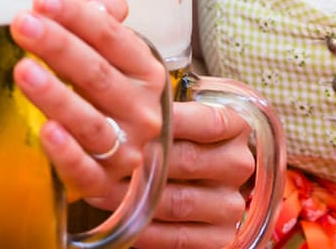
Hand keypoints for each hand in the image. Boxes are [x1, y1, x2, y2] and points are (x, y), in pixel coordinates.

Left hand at [10, 0, 165, 199]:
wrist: (111, 148)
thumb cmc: (102, 88)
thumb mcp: (107, 50)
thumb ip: (101, 17)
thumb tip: (103, 4)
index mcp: (145, 71)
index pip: (112, 38)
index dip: (77, 17)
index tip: (43, 0)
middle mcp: (141, 110)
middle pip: (98, 75)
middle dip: (58, 47)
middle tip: (24, 24)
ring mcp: (125, 149)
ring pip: (90, 122)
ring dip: (55, 96)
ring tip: (23, 70)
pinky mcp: (101, 181)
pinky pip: (84, 170)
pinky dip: (66, 153)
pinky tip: (46, 131)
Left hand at [83, 100, 256, 248]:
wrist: (195, 181)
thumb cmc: (175, 139)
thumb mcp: (174, 116)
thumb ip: (156, 110)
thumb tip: (112, 101)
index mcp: (233, 128)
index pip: (202, 121)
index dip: (161, 121)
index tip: (122, 119)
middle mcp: (238, 166)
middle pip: (183, 161)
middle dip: (136, 159)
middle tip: (99, 154)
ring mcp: (230, 205)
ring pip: (175, 201)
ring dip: (131, 197)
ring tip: (97, 185)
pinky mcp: (220, 238)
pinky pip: (177, 237)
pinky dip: (143, 229)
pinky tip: (119, 217)